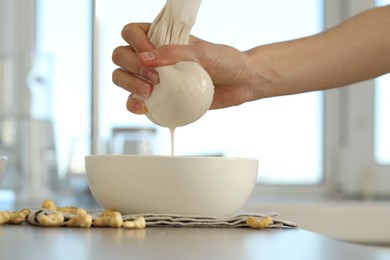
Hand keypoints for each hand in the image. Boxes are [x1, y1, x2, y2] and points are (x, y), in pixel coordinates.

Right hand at [112, 23, 266, 113]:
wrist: (240, 84)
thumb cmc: (225, 62)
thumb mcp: (203, 53)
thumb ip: (175, 53)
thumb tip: (146, 58)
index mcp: (162, 39)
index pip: (131, 32)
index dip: (135, 42)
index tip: (151, 54)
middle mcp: (153, 58)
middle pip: (121, 56)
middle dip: (131, 66)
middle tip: (155, 78)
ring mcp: (154, 79)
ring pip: (122, 78)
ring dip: (129, 84)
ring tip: (150, 92)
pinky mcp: (159, 99)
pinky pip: (135, 101)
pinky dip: (133, 104)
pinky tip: (143, 107)